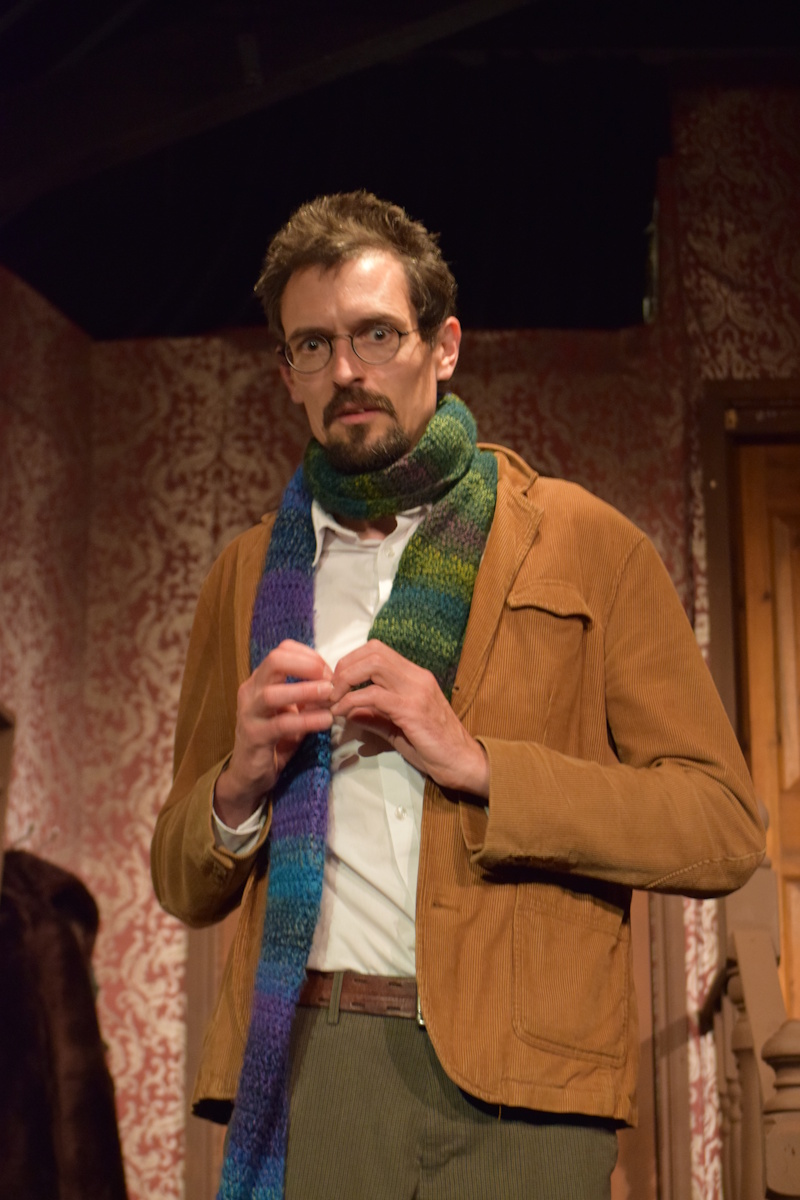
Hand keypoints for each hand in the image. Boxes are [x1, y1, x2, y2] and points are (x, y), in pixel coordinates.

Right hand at [214, 640, 333, 826]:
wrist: (250, 774)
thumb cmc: (275, 738)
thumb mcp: (292, 710)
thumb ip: (308, 694)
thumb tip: (335, 681)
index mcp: (260, 680)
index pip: (282, 650)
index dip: (309, 656)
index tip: (329, 670)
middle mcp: (251, 691)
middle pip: (275, 661)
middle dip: (306, 665)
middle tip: (330, 678)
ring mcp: (249, 713)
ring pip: (273, 693)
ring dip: (305, 691)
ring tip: (329, 694)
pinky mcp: (254, 736)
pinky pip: (281, 725)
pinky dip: (305, 720)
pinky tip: (325, 720)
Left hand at [329, 640, 488, 798]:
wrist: (463, 763)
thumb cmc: (435, 748)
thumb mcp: (400, 729)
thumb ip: (376, 717)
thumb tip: (350, 711)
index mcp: (415, 677)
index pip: (378, 650)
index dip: (351, 660)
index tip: (336, 682)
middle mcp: (417, 677)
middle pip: (373, 651)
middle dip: (344, 666)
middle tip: (331, 689)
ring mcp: (416, 691)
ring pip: (373, 665)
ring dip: (346, 679)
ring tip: (333, 699)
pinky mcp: (412, 710)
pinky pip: (374, 695)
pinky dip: (351, 701)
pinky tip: (342, 713)